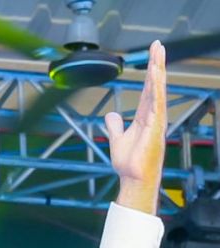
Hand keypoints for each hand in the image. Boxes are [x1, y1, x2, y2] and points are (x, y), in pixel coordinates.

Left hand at [105, 40, 166, 214]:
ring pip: (158, 91)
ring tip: (158, 53)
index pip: (147, 89)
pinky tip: (156, 76)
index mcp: (144, 117)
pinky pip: (156, 104)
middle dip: (156, 64)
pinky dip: (156, 89)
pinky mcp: (156, 128)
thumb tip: (111, 114)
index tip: (152, 55)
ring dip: (158, 72)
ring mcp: (156, 121)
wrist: (134, 179)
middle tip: (158, 45)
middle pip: (155, 85)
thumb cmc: (130, 164)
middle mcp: (153, 116)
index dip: (149, 72)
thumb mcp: (117, 140)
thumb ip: (115, 126)